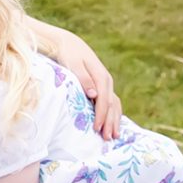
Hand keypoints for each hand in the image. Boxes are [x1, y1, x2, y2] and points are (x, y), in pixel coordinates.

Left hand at [39, 24, 122, 139]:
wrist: (68, 43)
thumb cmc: (68, 54)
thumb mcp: (73, 63)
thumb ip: (83, 79)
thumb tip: (94, 95)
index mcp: (100, 76)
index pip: (103, 99)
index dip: (101, 115)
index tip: (96, 128)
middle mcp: (106, 81)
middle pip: (111, 105)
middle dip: (109, 122)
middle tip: (106, 139)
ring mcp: (106, 84)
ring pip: (114, 104)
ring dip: (114, 120)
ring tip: (113, 136)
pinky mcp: (102, 86)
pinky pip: (111, 102)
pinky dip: (113, 114)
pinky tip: (112, 124)